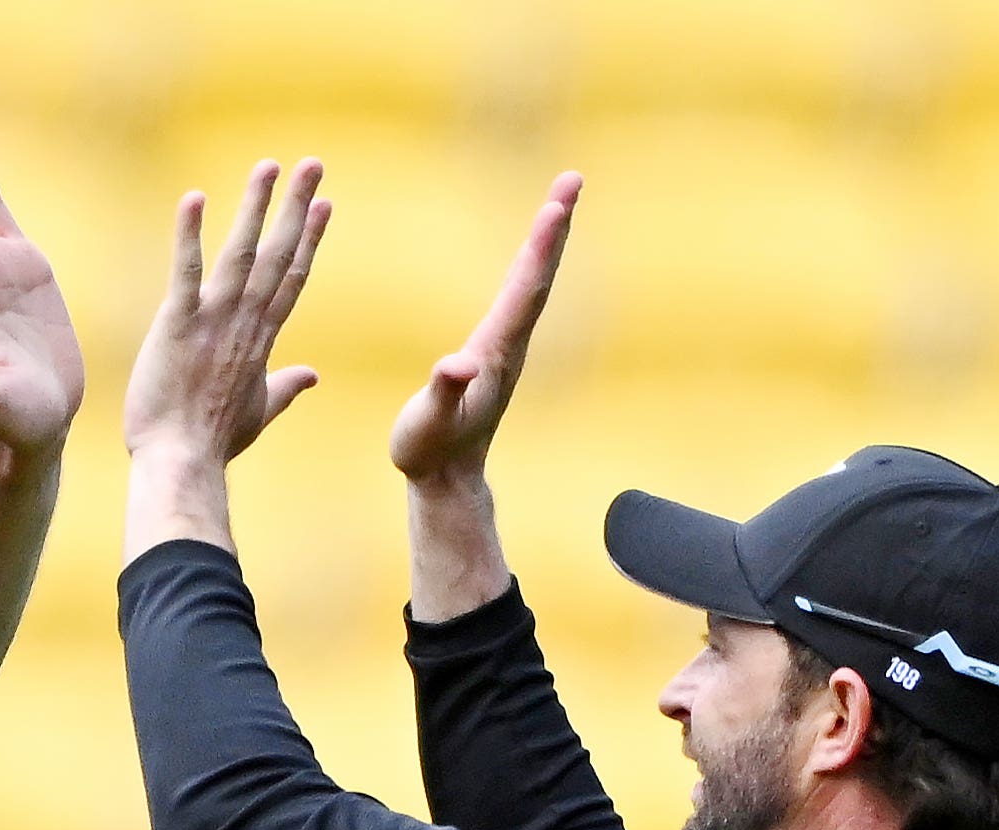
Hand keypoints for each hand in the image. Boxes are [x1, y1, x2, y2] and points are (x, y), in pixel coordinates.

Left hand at [122, 158, 330, 471]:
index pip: (292, 278)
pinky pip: (187, 272)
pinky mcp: (179, 325)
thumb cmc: (215, 443)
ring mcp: (215, 321)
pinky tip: (194, 199)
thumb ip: (286, 387)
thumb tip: (312, 376)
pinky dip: (190, 235)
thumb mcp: (260, 412)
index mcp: (263, 339)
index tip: (325, 204)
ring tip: (268, 166)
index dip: (309, 238)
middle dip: (297, 206)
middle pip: (278, 254)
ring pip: (242, 253)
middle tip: (313, 163)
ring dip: (255, 206)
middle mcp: (246, 323)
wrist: (182, 463)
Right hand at [389, 172, 580, 487]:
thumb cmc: (430, 453)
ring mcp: (507, 348)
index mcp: (496, 353)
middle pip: (539, 276)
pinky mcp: (498, 351)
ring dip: (548, 239)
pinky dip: (531, 263)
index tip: (555, 207)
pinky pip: (521, 296)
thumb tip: (456, 364)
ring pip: (534, 283)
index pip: (526, 292)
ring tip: (560, 198)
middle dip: (555, 227)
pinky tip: (535, 248)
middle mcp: (510, 345)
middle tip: (571, 179)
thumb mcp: (427, 425)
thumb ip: (442, 393)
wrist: (447, 481)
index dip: (540, 248)